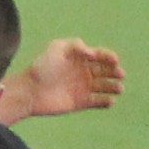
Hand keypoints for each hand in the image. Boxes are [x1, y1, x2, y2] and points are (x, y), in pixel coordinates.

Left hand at [0, 39, 124, 118]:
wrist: (29, 91)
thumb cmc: (42, 67)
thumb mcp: (56, 49)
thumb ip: (74, 45)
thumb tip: (91, 51)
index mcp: (80, 58)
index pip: (100, 56)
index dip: (109, 57)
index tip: (114, 60)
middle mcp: (83, 72)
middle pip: (106, 71)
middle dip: (115, 72)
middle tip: (119, 74)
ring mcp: (83, 88)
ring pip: (104, 87)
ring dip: (114, 87)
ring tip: (118, 89)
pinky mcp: (80, 102)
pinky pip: (97, 102)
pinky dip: (105, 102)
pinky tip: (109, 101)